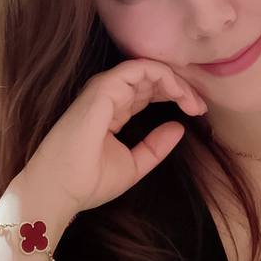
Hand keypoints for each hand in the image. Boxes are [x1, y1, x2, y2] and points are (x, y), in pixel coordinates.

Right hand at [22, 58, 206, 213]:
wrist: (61, 191)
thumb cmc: (89, 181)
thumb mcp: (134, 164)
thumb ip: (156, 146)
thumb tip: (180, 127)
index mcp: (113, 109)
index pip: (148, 91)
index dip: (174, 96)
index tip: (196, 112)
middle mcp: (108, 95)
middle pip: (150, 78)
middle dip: (180, 88)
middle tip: (200, 106)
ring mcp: (104, 89)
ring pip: (147, 70)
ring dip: (174, 81)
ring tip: (193, 102)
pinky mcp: (103, 89)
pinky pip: (137, 69)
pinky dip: (163, 76)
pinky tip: (178, 93)